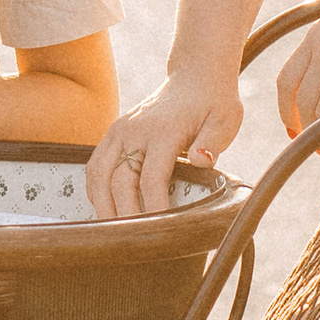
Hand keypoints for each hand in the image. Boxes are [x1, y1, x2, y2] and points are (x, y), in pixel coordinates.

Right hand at [86, 69, 242, 219]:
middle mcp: (135, 130)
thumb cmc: (213, 103)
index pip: (151, 179)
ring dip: (102, 205)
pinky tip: (103, 208)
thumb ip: (212, 142)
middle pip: (119, 181)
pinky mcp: (114, 132)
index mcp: (163, 130)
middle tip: (132, 244)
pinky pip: (95, 165)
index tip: (159, 234)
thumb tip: (201, 161)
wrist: (195, 76)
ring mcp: (120, 130)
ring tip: (112, 232)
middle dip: (124, 215)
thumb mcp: (224, 120)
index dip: (153, 210)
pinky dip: (94, 189)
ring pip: (99, 174)